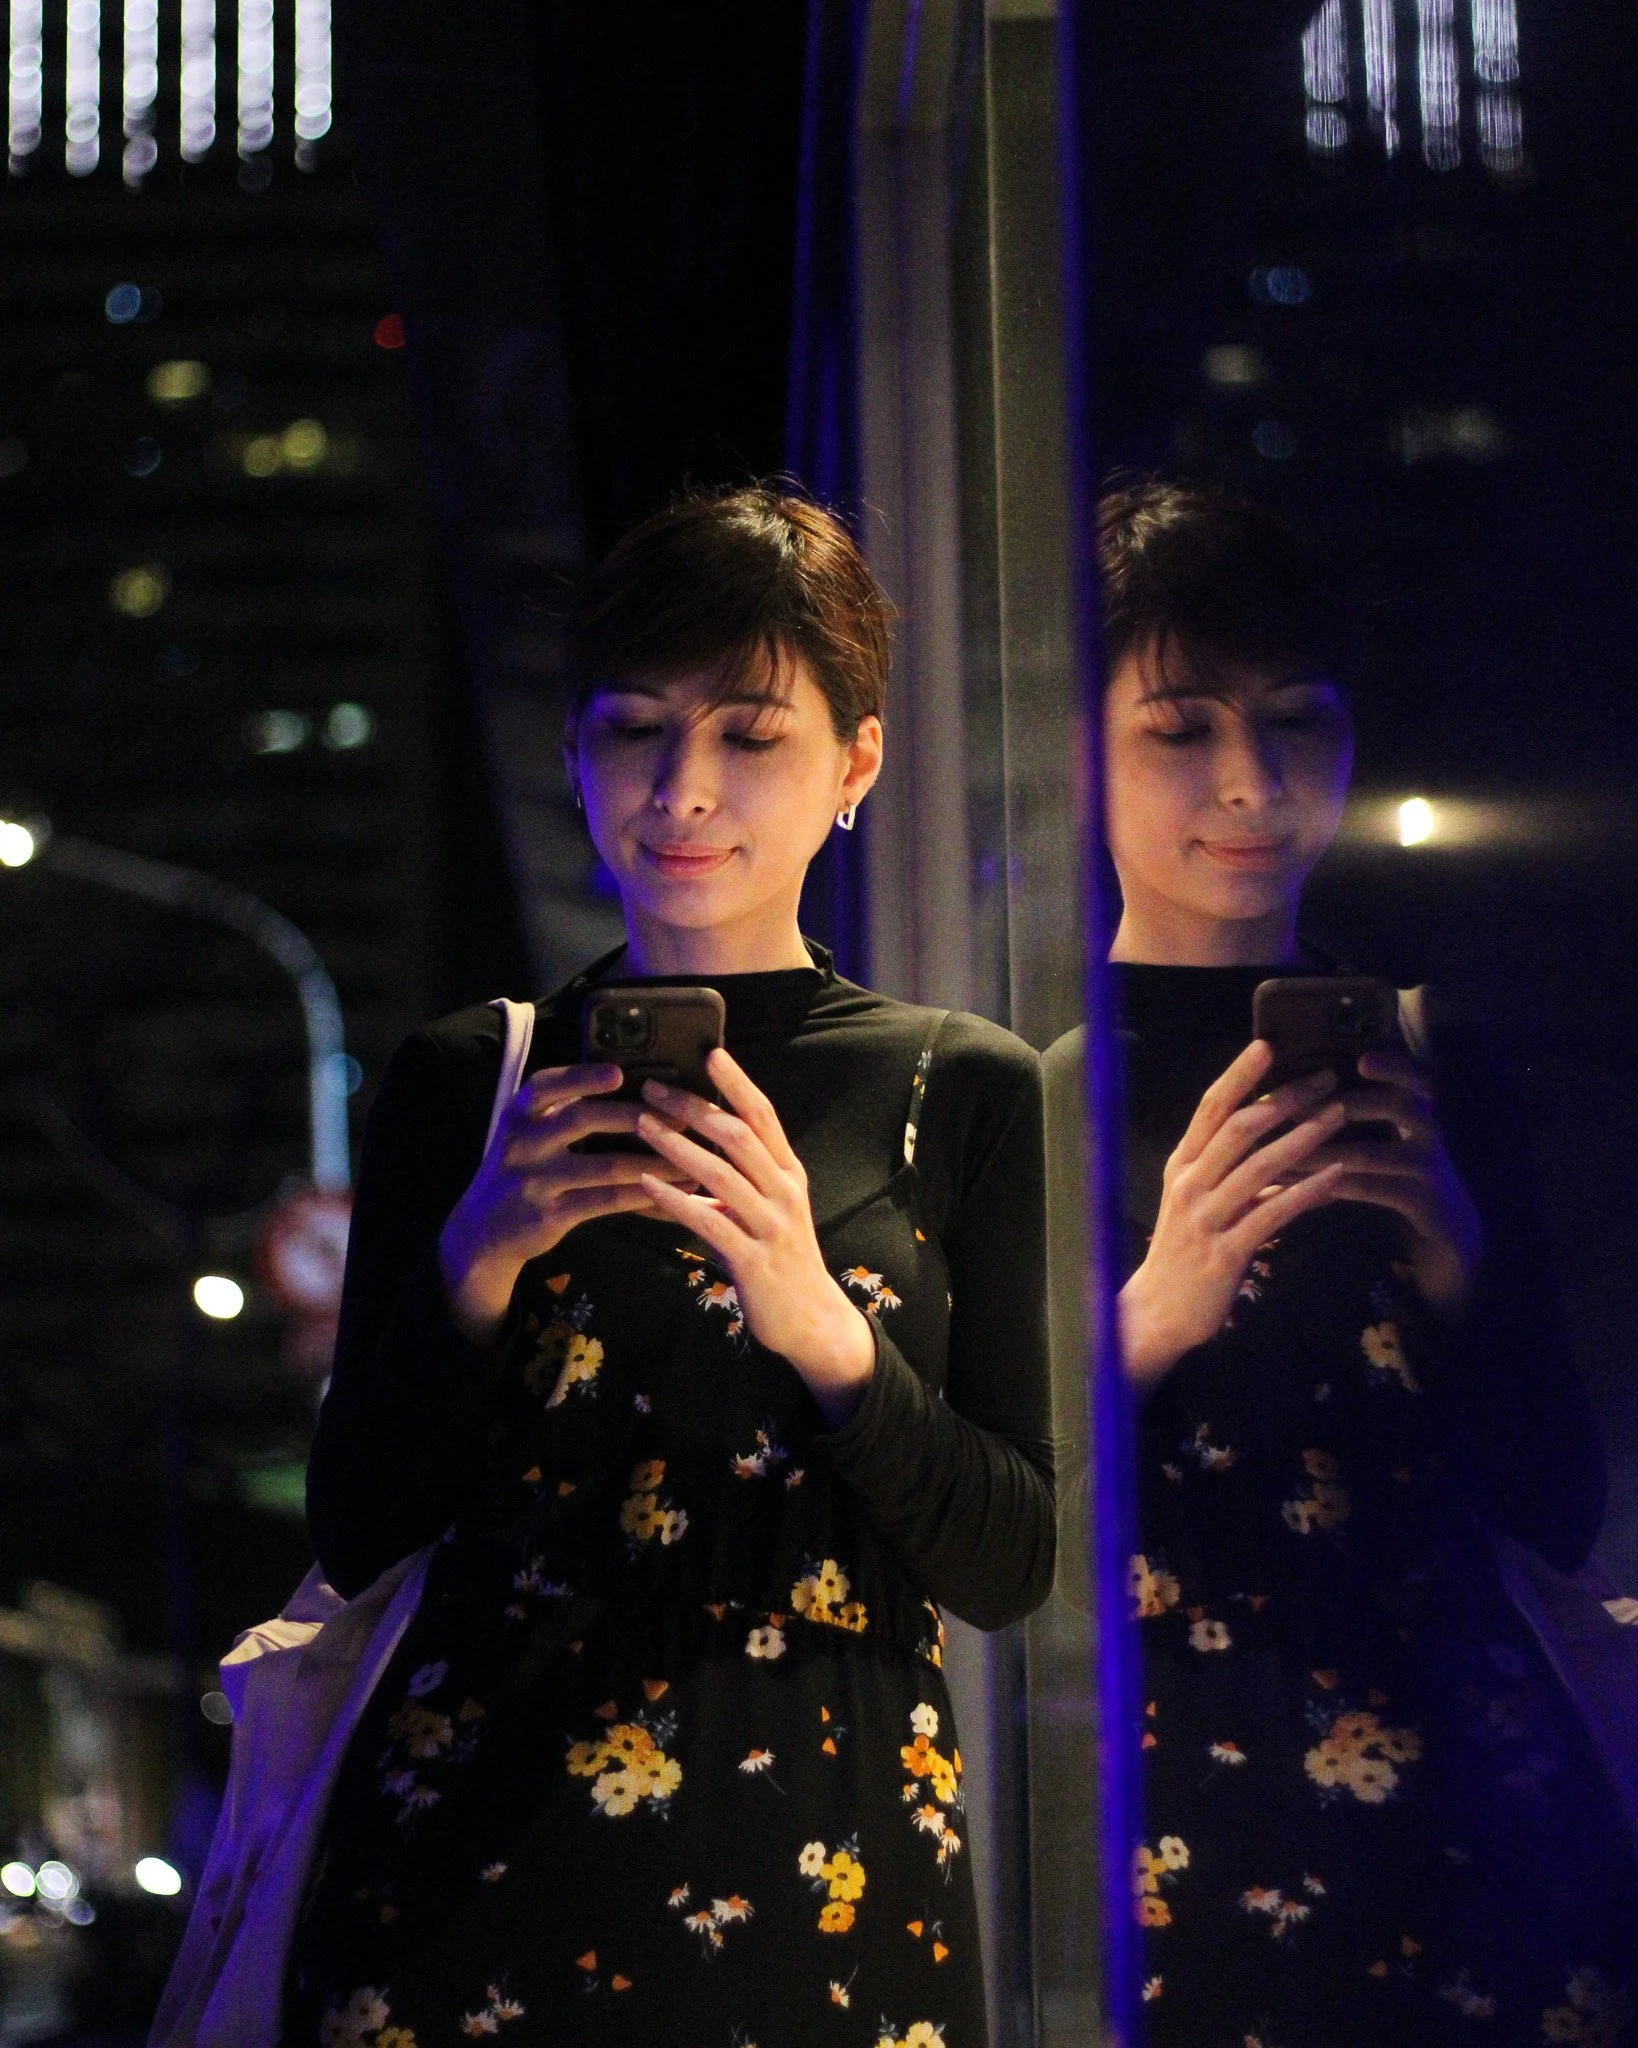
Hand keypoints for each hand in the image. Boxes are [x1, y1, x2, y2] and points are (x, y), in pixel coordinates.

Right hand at [438, 1064, 688, 1343]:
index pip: (545, 1086)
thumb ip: (568, 1113)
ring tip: (690, 1160)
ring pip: (602, 1167)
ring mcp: (534, 1180)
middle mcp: (522, 1142)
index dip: (581, 1077)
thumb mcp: (531, 1135)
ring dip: (652, 1162)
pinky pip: (604, 1202)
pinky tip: (671, 1194)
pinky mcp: (549, 1215)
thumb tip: (638, 1093)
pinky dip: (642, 1196)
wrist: (482, 1230)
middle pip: (580, 1119)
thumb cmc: (525, 1170)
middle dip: (632, 1116)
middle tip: (678, 1117)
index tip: (617, 1073)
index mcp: (520, 1114)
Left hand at [635, 1048, 875, 1426]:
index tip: (710, 1051)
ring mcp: (771, 1225)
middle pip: (738, 1135)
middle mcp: (784, 1191)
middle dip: (694, 1107)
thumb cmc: (778, 1254)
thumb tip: (692, 1136)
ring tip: (641, 1125)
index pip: (763, 1115)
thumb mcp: (766, 1206)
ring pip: (721, 1174)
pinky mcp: (753, 1259)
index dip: (737, 1082)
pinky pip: (708, 1221)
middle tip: (652, 1087)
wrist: (808, 1317)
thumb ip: (738, 1173)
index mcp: (788, 1172)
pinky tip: (644, 1184)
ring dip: (677, 1146)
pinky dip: (674, 1199)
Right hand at [1119, 1043, 1349, 1394]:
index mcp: (1182, 1164)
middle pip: (1238, 1128)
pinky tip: (1339, 1176)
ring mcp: (1206, 1218)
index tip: (1268, 1043)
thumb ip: (1232, 1170)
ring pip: (1258, 1166)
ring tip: (1339, 1116)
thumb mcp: (1200, 1202)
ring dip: (1303, 1137)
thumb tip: (1278, 1140)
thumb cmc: (1185, 1252)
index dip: (1239, 1074)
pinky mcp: (1226, 1252)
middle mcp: (1189, 1184)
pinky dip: (1308, 1191)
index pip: (1210, 1108)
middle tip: (1326, 1078)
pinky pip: (1273, 1213)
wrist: (1159, 1311)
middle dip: (1285, 1098)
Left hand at [1299, 1044, 1481, 1317]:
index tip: (1363, 1059)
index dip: (1395, 1065)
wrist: (1450, 1242)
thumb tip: (1298, 1098)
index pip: (1416, 1078)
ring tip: (1284, 1154)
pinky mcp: (1426, 1206)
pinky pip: (1375, 1191)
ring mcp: (1431, 1171)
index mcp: (1420, 1113)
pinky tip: (1303, 1190)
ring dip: (1324, 1153)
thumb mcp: (1389, 1147)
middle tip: (1302, 1104)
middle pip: (1404, 1105)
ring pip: (1375, 1154)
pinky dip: (1336, 1187)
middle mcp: (1431, 1135)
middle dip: (1353, 1102)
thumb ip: (1360, 1122)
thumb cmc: (1405, 1182)